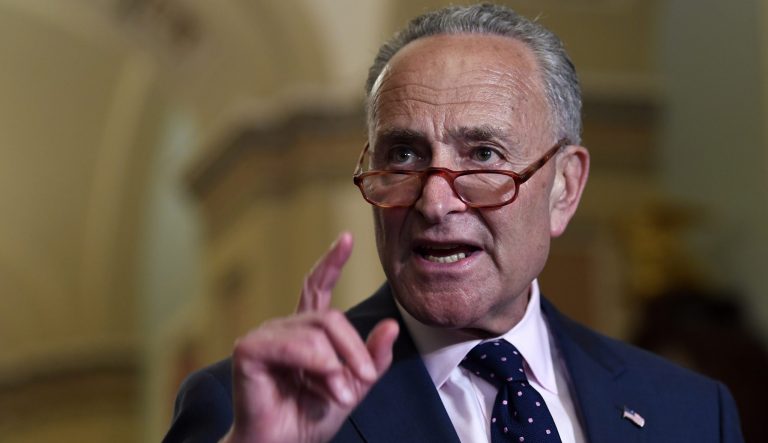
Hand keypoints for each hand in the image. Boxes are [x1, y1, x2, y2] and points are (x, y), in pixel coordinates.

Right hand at [221, 233, 398, 442]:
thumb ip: (372, 358)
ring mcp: (264, 336)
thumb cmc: (311, 417)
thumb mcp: (353, 386)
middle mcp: (283, 328)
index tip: (346, 238)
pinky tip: (315, 384)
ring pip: (317, 330)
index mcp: (305, 333)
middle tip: (359, 384)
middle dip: (353, 350)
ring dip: (334, 366)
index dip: (330, 262)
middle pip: (331, 317)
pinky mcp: (249, 349)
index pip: (316, 287)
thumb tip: (391, 325)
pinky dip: (314, 364)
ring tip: (335, 394)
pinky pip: (293, 343)